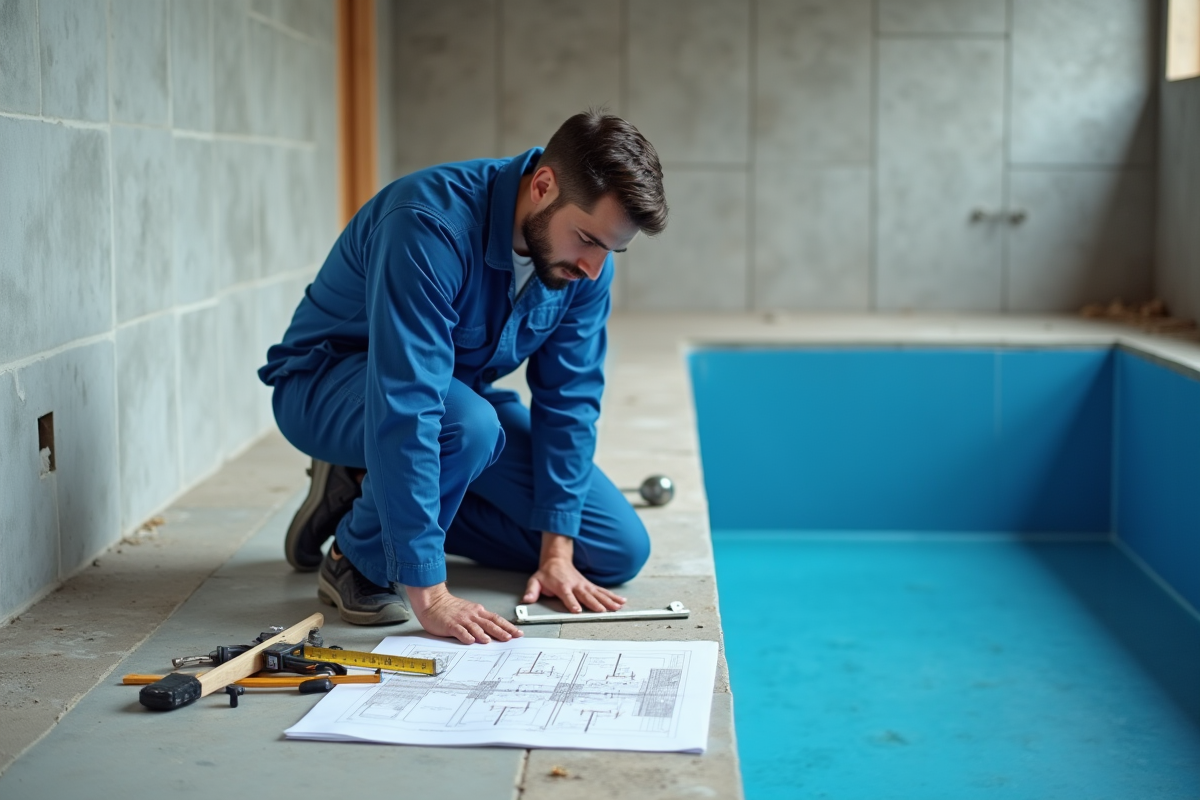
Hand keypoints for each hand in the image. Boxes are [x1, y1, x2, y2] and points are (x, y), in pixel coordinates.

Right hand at [407, 583, 522, 644]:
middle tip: (510, 638)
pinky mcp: (450, 625)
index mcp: (478, 612)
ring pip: (475, 627)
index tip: (518, 633)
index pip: (496, 619)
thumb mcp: (469, 612)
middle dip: (501, 631)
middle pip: (489, 623)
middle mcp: (472, 615)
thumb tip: (493, 634)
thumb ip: (479, 622)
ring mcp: (461, 619)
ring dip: (484, 634)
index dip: (508, 626)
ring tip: (490, 641)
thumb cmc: (450, 608)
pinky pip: (459, 630)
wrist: (433, 601)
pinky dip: (465, 636)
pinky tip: (470, 641)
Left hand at [522, 533, 626, 612]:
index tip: (577, 610)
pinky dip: (613, 596)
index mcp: (562, 586)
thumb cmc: (547, 573)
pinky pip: (603, 591)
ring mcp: (584, 585)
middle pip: (587, 596)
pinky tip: (621, 601)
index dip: (572, 603)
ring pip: (598, 593)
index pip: (568, 596)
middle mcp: (576, 585)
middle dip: (595, 603)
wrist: (557, 560)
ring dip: (609, 600)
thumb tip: (526, 600)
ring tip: (618, 607)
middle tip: (604, 611)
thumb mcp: (535, 580)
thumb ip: (531, 591)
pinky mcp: (590, 585)